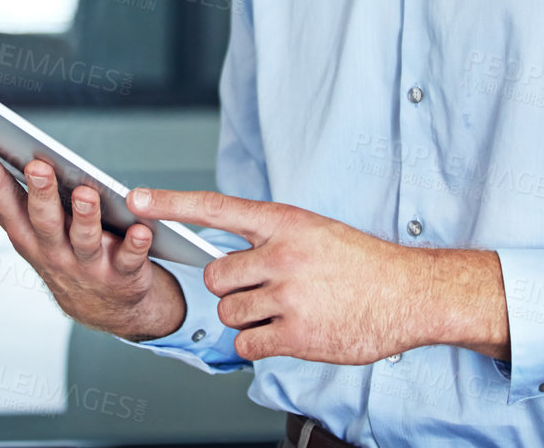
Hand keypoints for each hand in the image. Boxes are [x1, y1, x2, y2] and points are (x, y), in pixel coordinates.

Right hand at [0, 126, 187, 340]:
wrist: (102, 306)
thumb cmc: (56, 247)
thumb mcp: (18, 219)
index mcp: (22, 229)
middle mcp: (49, 248)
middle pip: (40, 218)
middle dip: (39, 193)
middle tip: (36, 165)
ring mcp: (85, 264)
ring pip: (83, 239)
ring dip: (85, 217)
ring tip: (88, 193)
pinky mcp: (121, 274)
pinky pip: (129, 259)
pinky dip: (135, 245)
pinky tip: (142, 230)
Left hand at [127, 187, 508, 363]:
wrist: (410, 293)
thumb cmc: (358, 263)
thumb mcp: (312, 231)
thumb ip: (268, 239)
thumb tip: (220, 260)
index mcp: (284, 222)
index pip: (214, 208)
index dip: (170, 203)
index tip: (133, 199)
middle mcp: (282, 254)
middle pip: (215, 277)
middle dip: (231, 289)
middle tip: (264, 290)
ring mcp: (290, 295)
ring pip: (229, 312)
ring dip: (247, 318)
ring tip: (284, 310)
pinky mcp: (298, 334)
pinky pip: (248, 344)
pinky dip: (260, 344)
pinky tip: (289, 332)